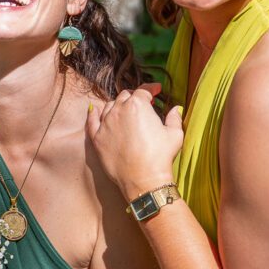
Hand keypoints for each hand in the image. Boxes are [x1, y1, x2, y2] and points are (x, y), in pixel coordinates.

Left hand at [87, 83, 184, 199]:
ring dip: (118, 105)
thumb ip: (174, 118)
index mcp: (138, 105)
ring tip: (125, 110)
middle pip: (125, 96)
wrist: (143, 179)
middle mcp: (119, 110)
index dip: (151, 88)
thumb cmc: (160, 156)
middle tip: (143, 103)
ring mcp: (106, 123)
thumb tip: (176, 108)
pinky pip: (92, 121)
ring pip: (109, 106)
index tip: (156, 90)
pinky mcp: (97, 138)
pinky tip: (94, 109)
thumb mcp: (174, 134)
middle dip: (135, 97)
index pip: (144, 90)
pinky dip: (93, 113)